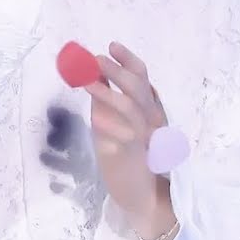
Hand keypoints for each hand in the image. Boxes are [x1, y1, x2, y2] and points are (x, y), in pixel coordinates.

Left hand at [85, 41, 168, 221]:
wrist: (139, 193)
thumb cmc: (123, 157)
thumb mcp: (111, 123)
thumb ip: (105, 101)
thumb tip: (90, 74)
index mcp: (147, 109)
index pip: (142, 78)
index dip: (128, 60)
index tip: (112, 45)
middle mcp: (151, 118)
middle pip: (139, 87)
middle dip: (117, 70)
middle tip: (96, 59)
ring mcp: (146, 136)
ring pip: (132, 107)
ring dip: (109, 91)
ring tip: (88, 81)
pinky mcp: (136, 154)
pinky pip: (126, 134)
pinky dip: (111, 123)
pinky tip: (95, 118)